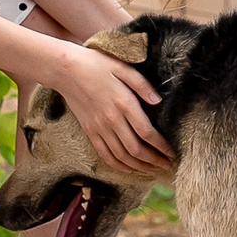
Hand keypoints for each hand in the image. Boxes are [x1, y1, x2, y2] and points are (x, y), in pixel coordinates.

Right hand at [49, 43, 170, 175]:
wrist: (65, 70)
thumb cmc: (96, 65)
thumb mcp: (122, 67)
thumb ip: (142, 85)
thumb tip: (158, 101)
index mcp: (123, 103)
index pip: (147, 132)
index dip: (161, 146)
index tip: (172, 153)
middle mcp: (111, 120)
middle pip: (136, 149)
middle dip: (154, 160)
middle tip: (167, 166)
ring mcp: (98, 127)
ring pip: (121, 155)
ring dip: (139, 166)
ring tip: (152, 170)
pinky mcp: (89, 131)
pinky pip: (104, 154)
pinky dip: (118, 165)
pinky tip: (129, 169)